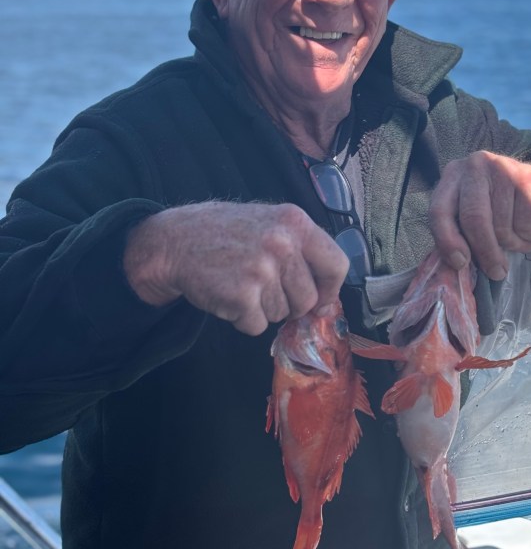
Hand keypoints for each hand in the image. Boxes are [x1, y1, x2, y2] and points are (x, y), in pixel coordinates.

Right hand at [123, 202, 349, 335]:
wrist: (175, 241)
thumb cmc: (227, 235)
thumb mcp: (271, 225)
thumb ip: (301, 254)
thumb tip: (326, 302)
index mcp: (295, 222)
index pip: (337, 265)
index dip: (330, 290)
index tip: (319, 300)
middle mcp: (282, 243)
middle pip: (308, 299)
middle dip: (289, 303)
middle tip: (263, 287)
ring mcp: (262, 269)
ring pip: (282, 314)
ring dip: (262, 309)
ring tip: (241, 283)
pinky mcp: (241, 295)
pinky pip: (257, 326)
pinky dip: (242, 319)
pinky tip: (228, 294)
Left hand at [428, 152, 530, 279]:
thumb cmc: (504, 208)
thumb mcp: (475, 216)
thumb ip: (460, 235)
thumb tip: (454, 268)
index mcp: (453, 175)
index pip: (439, 210)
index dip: (447, 240)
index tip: (460, 263)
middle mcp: (475, 166)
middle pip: (473, 218)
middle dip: (485, 250)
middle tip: (496, 271)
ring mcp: (502, 168)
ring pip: (502, 225)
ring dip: (514, 242)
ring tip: (520, 234)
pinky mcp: (529, 178)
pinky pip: (526, 224)